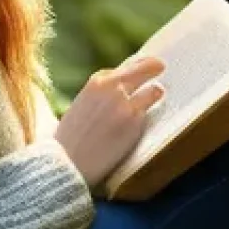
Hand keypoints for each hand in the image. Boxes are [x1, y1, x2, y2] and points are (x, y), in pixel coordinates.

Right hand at [54, 55, 165, 190]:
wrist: (68, 161)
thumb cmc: (71, 136)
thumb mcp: (82, 103)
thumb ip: (102, 93)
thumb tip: (123, 88)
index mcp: (97, 81)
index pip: (127, 66)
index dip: (137, 68)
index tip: (144, 68)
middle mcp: (113, 88)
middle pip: (146, 67)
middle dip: (154, 67)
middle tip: (161, 67)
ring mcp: (126, 105)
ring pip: (155, 90)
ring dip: (155, 94)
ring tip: (156, 95)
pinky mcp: (135, 123)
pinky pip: (150, 114)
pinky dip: (147, 116)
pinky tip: (141, 122)